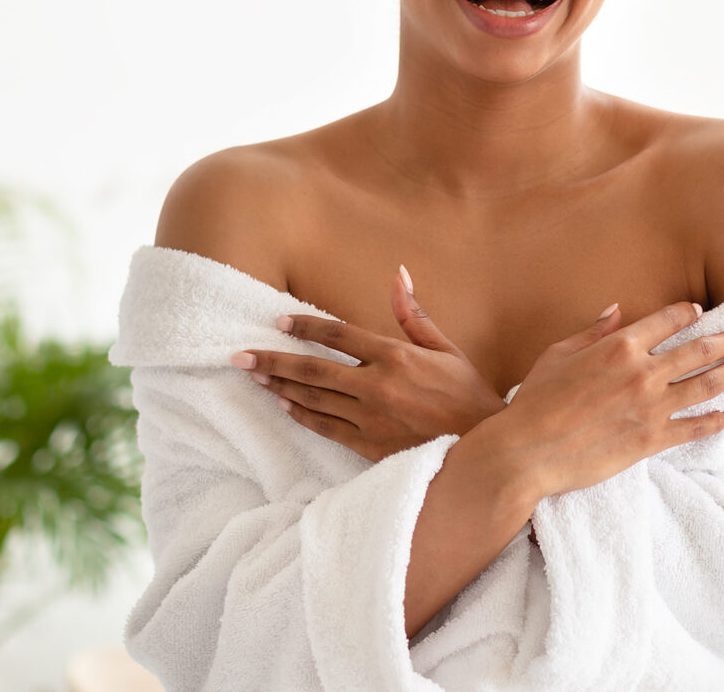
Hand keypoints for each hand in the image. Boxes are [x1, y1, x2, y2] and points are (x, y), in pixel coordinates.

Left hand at [231, 264, 507, 460]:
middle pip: (313, 369)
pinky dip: (302, 415)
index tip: (278, 321)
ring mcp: (372, 419)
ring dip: (279, 386)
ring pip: (313, 399)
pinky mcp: (370, 447)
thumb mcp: (447, 349)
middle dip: (272, 360)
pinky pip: (326, 428)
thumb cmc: (469, 396)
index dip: (306, 327)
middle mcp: (379, 386)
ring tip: (252, 376)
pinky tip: (282, 405)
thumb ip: (414, 315)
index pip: (339, 335)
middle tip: (238, 356)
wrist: (485, 449)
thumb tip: (398, 274)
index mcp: (397, 356)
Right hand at [493, 300, 723, 498]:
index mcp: (619, 346)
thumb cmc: (535, 402)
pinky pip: (694, 428)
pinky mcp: (652, 441)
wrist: (527, 452)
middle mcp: (642, 373)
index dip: (687, 314)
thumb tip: (617, 310)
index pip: (666, 322)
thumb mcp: (558, 354)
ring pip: (706, 385)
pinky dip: (716, 421)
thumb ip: (593, 331)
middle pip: (697, 351)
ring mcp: (651, 408)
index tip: (701, 311)